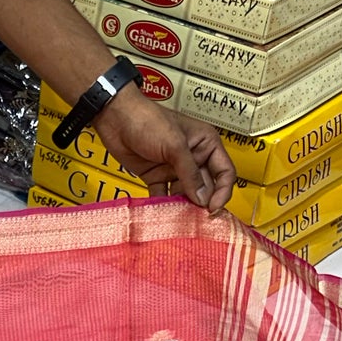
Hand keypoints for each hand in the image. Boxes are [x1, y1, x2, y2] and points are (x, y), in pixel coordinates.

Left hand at [92, 84, 236, 213]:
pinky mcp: (157, 176)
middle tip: (198, 220)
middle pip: (206, 187)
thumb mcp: (175, 146)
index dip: (222, 192)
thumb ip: (190, 173)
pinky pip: (164, 196)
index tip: (213, 209)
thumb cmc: (148, 121)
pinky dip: (164, 206)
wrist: (117, 119)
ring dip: (184, 208)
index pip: (224, 172)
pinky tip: (162, 215)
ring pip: (186, 194)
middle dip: (202, 203)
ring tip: (181, 221)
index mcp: (206, 144)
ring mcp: (175, 168)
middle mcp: (193, 157)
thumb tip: (202, 199)